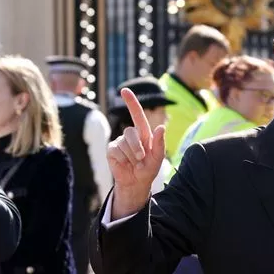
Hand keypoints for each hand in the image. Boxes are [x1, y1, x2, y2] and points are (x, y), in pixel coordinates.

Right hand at [107, 88, 165, 218]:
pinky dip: (123, 160)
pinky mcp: (112, 150)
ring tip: (134, 163)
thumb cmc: (148, 169)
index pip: (137, 114)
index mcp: (143, 134)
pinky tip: (124, 164)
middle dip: (138, 148)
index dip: (131, 102)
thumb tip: (161, 127)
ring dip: (132, 156)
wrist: (136, 183)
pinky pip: (116, 151)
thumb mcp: (158, 158)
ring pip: (124, 143)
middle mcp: (131, 135)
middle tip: (141, 159)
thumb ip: (160, 143)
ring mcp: (120, 142)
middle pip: (131, 132)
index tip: (124, 90)